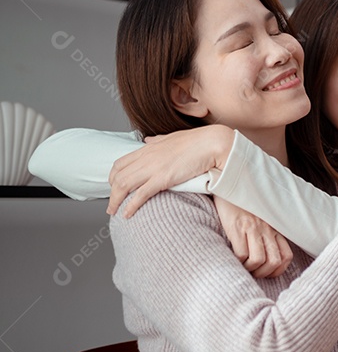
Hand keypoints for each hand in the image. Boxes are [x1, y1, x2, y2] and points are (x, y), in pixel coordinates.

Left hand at [108, 125, 234, 217]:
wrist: (212, 143)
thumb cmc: (198, 140)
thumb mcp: (172, 137)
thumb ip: (157, 141)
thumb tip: (147, 140)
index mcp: (148, 148)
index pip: (120, 163)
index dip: (113, 177)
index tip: (114, 187)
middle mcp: (146, 157)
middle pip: (117, 176)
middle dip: (111, 192)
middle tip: (112, 204)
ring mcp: (153, 168)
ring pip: (123, 186)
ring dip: (116, 201)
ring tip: (114, 212)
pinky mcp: (162, 178)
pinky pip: (140, 194)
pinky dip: (130, 205)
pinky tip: (127, 214)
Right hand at [214, 196, 292, 278]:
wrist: (230, 184)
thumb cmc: (244, 206)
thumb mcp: (262, 219)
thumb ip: (266, 234)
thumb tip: (265, 257)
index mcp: (275, 229)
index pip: (286, 256)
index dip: (278, 270)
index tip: (266, 272)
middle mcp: (267, 229)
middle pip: (274, 261)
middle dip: (263, 273)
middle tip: (253, 272)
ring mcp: (252, 228)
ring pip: (259, 260)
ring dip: (250, 269)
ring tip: (243, 266)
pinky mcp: (237, 227)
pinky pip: (241, 253)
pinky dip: (238, 261)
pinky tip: (233, 258)